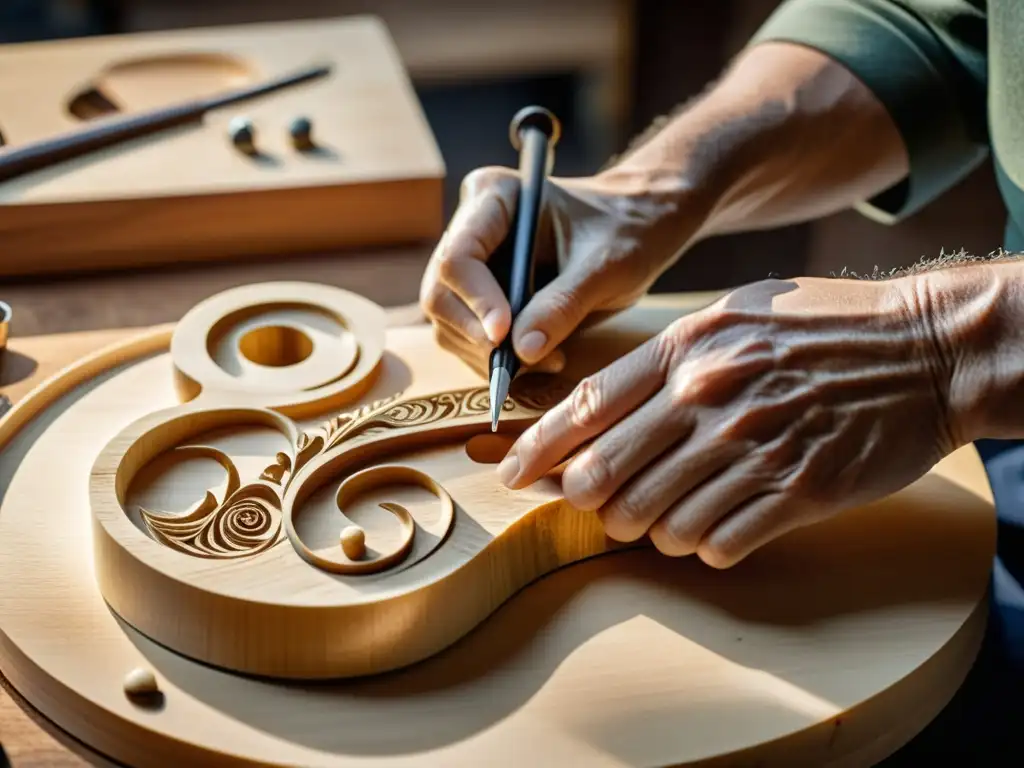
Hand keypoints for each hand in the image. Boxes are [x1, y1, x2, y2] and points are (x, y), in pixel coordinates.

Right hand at [419, 166, 696, 376]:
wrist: (637, 233)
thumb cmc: (625, 232)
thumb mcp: (606, 266)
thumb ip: (563, 305)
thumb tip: (521, 352)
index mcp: (493, 198)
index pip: (458, 256)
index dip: (476, 300)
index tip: (504, 335)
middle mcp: (471, 229)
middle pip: (441, 295)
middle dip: (478, 335)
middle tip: (524, 361)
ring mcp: (472, 267)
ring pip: (448, 324)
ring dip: (488, 355)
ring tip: (548, 360)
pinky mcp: (480, 298)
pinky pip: (467, 339)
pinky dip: (496, 361)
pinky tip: (540, 360)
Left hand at [496, 276, 956, 567]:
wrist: (927, 349)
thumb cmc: (824, 327)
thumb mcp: (736, 313)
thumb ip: (668, 356)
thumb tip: (602, 407)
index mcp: (688, 347)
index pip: (588, 407)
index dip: (538, 448)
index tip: (510, 474)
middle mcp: (711, 396)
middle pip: (607, 472)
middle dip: (586, 500)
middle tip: (593, 508)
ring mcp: (755, 446)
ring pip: (659, 518)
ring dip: (648, 529)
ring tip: (661, 520)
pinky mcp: (798, 490)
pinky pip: (718, 542)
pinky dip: (703, 547)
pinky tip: (712, 533)